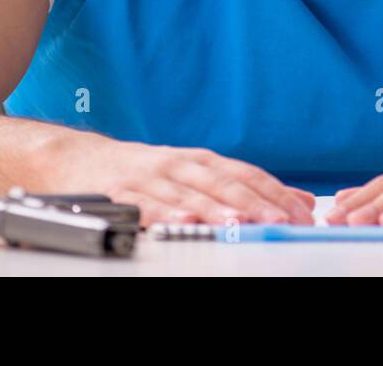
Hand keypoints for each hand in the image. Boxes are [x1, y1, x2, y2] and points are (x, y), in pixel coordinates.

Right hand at [53, 136, 316, 226]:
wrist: (80, 159)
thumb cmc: (147, 171)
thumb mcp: (199, 173)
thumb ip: (247, 187)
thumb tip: (301, 200)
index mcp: (203, 160)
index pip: (247, 175)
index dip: (275, 193)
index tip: (300, 213)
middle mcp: (181, 164)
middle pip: (223, 183)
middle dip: (254, 203)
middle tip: (278, 220)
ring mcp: (151, 176)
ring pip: (189, 194)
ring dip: (216, 209)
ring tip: (238, 224)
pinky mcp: (121, 191)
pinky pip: (146, 204)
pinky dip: (166, 212)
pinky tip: (184, 222)